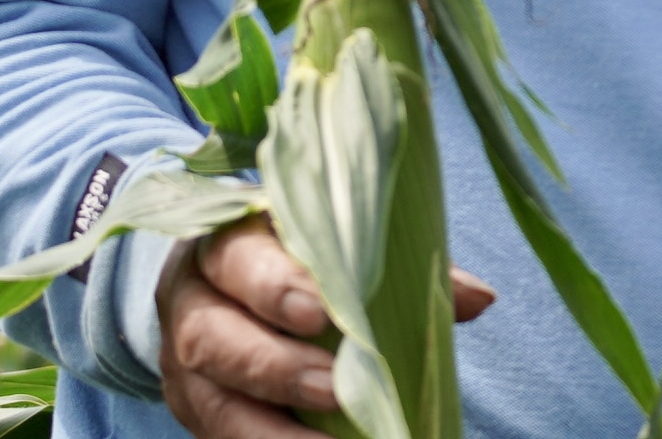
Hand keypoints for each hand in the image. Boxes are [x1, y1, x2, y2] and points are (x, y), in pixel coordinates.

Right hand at [156, 218, 494, 438]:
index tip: (321, 311)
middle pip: (211, 335)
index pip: (237, 256)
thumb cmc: (298, 259)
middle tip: (333, 388)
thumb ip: (399, 267)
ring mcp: (183, 364)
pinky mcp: (194, 411)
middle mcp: (192, 301)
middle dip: (272, 366)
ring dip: (268, 429)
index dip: (273, 284)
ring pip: (209, 400)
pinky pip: (218, 438)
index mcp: (226, 242)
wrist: (226, 289)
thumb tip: (478, 298)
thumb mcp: (336, 246)